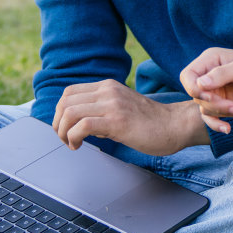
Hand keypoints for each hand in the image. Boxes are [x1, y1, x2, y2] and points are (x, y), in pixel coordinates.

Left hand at [52, 79, 206, 153]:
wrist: (174, 125)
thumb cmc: (150, 123)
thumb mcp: (122, 108)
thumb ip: (102, 110)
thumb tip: (79, 125)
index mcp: (107, 86)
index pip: (69, 92)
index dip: (60, 112)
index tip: (65, 128)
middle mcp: (108, 91)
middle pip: (65, 101)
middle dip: (58, 123)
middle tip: (64, 138)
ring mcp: (112, 104)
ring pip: (70, 112)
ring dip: (63, 132)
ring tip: (70, 144)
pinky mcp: (117, 121)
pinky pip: (83, 125)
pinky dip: (73, 137)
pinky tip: (78, 146)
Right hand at [180, 49, 232, 134]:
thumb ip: (221, 75)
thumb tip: (200, 84)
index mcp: (209, 60)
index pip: (187, 76)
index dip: (193, 89)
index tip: (210, 97)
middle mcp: (208, 75)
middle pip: (197, 95)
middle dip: (216, 104)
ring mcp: (214, 90)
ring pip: (205, 107)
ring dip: (224, 113)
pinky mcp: (221, 103)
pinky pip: (210, 117)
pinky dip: (217, 124)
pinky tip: (227, 129)